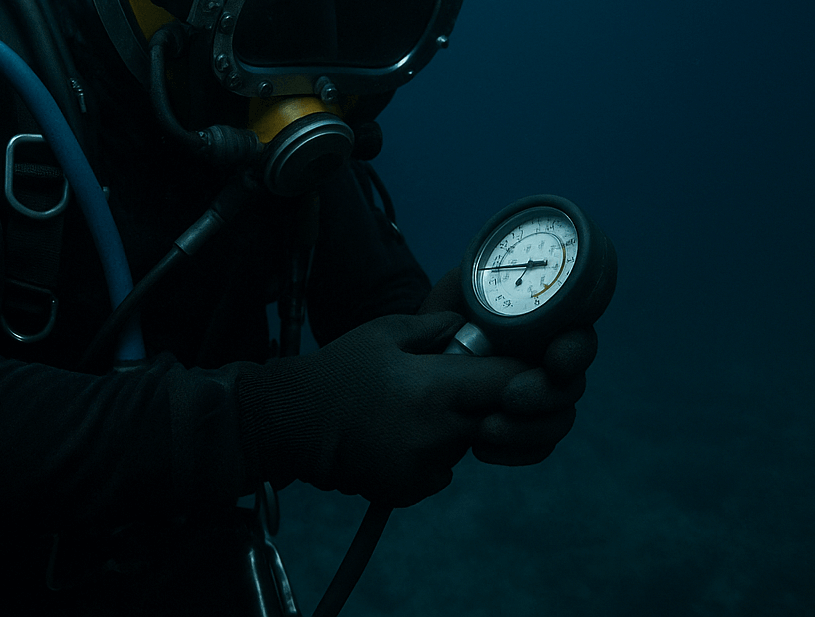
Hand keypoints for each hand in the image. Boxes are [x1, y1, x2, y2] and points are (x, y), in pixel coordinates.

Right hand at [236, 312, 528, 507]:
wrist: (292, 422)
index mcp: (437, 388)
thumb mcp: (386, 331)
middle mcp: (440, 432)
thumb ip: (438, 327)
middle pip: (498, 418)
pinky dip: (431, 453)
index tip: (512, 365)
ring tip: (410, 409)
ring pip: (468, 443)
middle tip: (451, 385)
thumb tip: (474, 326)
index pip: (512, 384)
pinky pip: (443, 468)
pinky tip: (397, 435)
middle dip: (489, 402)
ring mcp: (427, 467)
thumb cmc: (339, 369)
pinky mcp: (413, 488)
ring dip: (456, 428)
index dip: (521, 375)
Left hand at [420, 267, 598, 466]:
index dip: (575, 350)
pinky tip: (480, 448)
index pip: (578, 335)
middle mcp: (549, 362)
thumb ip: (474, 279)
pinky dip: (514, 452)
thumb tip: (488, 274)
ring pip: (560, 420)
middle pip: (574, 384)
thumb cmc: (442, 320)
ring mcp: (540, 399)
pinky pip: (536, 448)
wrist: (418, 363)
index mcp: (546, 325)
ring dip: (528, 429)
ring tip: (485, 428)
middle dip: (548, 394)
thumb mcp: (455, 293)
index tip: (554, 361)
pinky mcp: (523, 429)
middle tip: (511, 397)